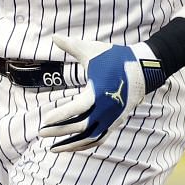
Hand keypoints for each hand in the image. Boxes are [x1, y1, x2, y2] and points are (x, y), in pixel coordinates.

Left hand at [38, 34, 161, 150]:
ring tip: (52, 148)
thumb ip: (71, 45)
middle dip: (60, 131)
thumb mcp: (92, 50)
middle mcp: (108, 108)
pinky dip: (84, 145)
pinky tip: (70, 147)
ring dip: (71, 144)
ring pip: (91, 138)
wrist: (144, 67)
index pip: (78, 108)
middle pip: (82, 126)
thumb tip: (53, 36)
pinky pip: (99, 138)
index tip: (44, 119)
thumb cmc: (115, 57)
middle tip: (40, 132)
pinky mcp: (116, 122)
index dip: (61, 115)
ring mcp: (113, 117)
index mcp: (100, 91)